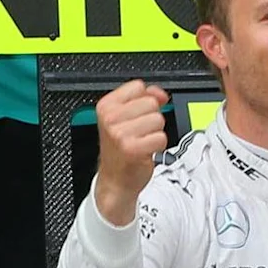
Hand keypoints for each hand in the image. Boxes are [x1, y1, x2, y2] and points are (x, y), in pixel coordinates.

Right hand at [90, 79, 169, 225]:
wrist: (115, 180)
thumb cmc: (120, 149)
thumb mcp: (124, 118)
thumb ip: (143, 98)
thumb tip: (160, 93)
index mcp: (106, 106)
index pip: (138, 86)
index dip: (145, 98)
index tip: (139, 113)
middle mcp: (110, 118)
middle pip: (151, 103)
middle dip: (151, 118)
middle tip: (139, 131)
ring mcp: (120, 134)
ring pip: (158, 120)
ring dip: (155, 132)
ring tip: (142, 141)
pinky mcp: (133, 148)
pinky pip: (161, 137)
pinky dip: (157, 145)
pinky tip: (145, 150)